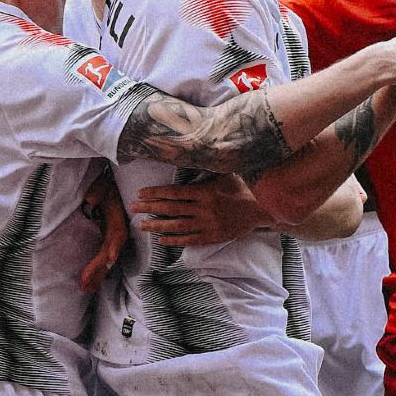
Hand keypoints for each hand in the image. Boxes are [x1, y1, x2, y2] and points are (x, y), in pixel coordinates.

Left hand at [78, 167, 129, 292]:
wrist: (111, 188)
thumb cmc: (106, 186)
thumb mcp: (102, 185)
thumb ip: (98, 191)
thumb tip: (91, 200)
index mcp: (117, 219)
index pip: (117, 234)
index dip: (114, 245)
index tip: (111, 257)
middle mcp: (116, 232)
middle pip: (109, 253)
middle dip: (98, 269)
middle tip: (85, 284)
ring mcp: (111, 239)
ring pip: (105, 260)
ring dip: (96, 276)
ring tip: (85, 290)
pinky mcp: (105, 242)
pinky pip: (101, 259)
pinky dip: (96, 272)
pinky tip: (88, 285)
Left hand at [132, 175, 259, 247]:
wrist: (262, 209)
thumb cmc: (242, 187)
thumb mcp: (224, 173)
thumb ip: (206, 168)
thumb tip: (190, 154)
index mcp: (204, 192)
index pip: (174, 192)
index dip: (156, 193)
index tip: (141, 193)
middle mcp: (203, 209)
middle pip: (170, 209)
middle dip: (149, 208)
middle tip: (133, 207)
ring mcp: (206, 225)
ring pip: (176, 226)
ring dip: (156, 226)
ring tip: (141, 225)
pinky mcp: (212, 237)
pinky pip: (189, 240)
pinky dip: (174, 240)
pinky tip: (161, 240)